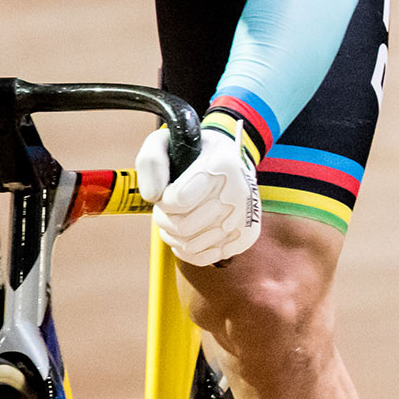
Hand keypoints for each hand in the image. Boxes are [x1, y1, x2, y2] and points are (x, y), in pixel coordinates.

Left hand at [136, 122, 259, 265]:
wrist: (235, 161)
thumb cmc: (195, 153)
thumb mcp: (167, 141)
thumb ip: (151, 161)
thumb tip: (153, 196)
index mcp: (222, 164)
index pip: (177, 201)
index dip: (163, 200)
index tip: (168, 190)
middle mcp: (238, 192)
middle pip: (182, 226)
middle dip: (165, 218)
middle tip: (169, 207)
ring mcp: (245, 218)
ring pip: (190, 245)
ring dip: (174, 234)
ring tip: (177, 218)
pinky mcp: (246, 237)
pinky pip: (203, 257)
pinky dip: (187, 250)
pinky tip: (188, 234)